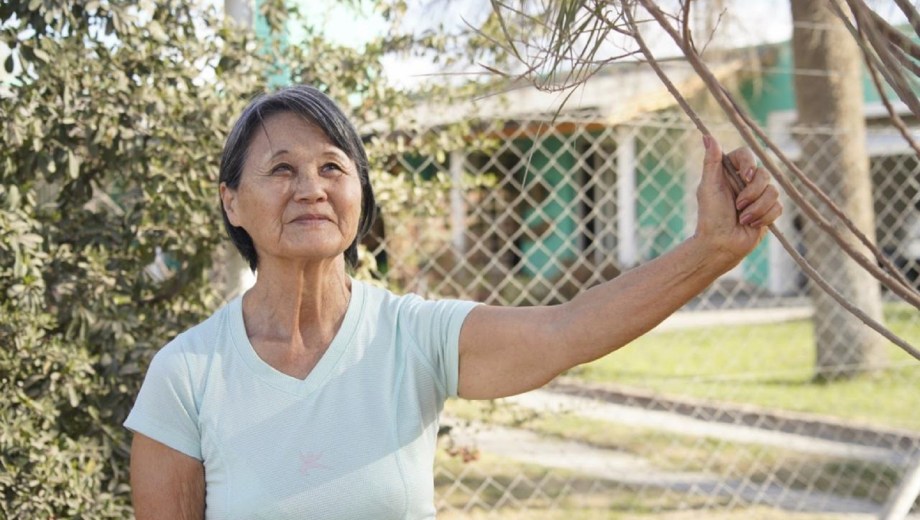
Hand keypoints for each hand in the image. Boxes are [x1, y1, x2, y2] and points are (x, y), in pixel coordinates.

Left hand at [695, 134, 781, 265]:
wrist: (721, 244)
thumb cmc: (711, 216)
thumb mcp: (708, 187)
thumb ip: (711, 162)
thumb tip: (707, 135)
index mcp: (729, 172)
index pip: (746, 154)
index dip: (749, 163)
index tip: (745, 176)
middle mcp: (745, 181)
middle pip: (763, 173)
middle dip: (753, 192)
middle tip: (738, 206)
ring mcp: (758, 196)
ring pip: (773, 191)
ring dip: (757, 208)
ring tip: (743, 219)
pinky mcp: (768, 210)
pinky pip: (778, 206)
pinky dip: (764, 217)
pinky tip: (751, 225)